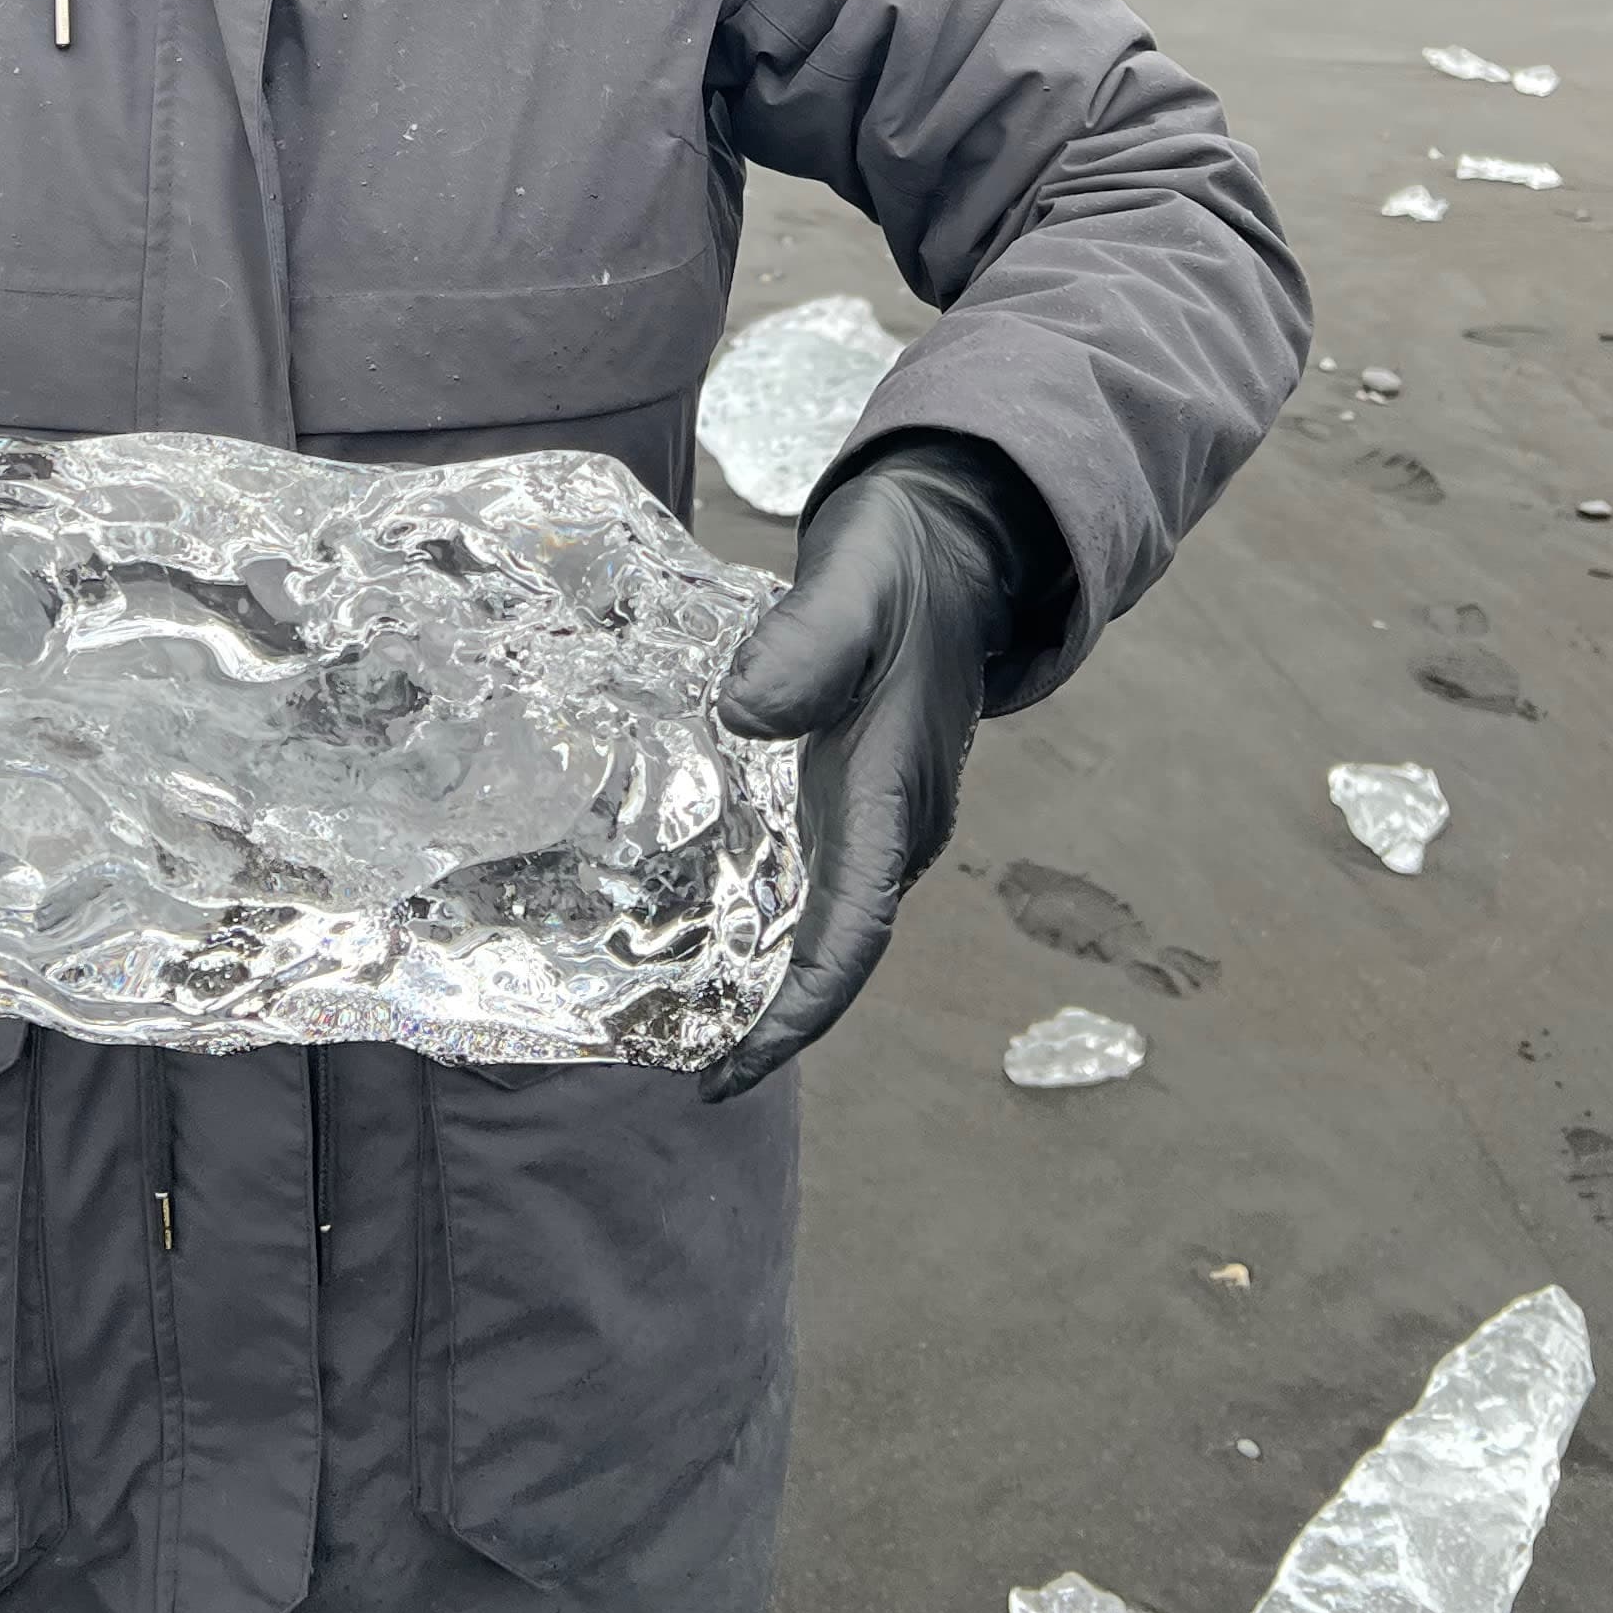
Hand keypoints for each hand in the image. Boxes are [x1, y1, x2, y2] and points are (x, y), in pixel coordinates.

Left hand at [703, 435, 1037, 1102]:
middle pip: (829, 955)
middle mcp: (892, 826)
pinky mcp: (850, 791)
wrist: (946, 541)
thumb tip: (745, 716)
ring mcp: (875, 814)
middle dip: (762, 1021)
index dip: (794, 1017)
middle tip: (667, 1062)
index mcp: (897, 797)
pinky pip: (803, 880)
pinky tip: (691, 929)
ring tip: (666, 1020)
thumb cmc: (900, 564)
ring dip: (755, 978)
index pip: (848, 938)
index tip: (729, 1071)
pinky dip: (754, 921)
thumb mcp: (853, 585)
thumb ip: (806, 643)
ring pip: (816, 924)